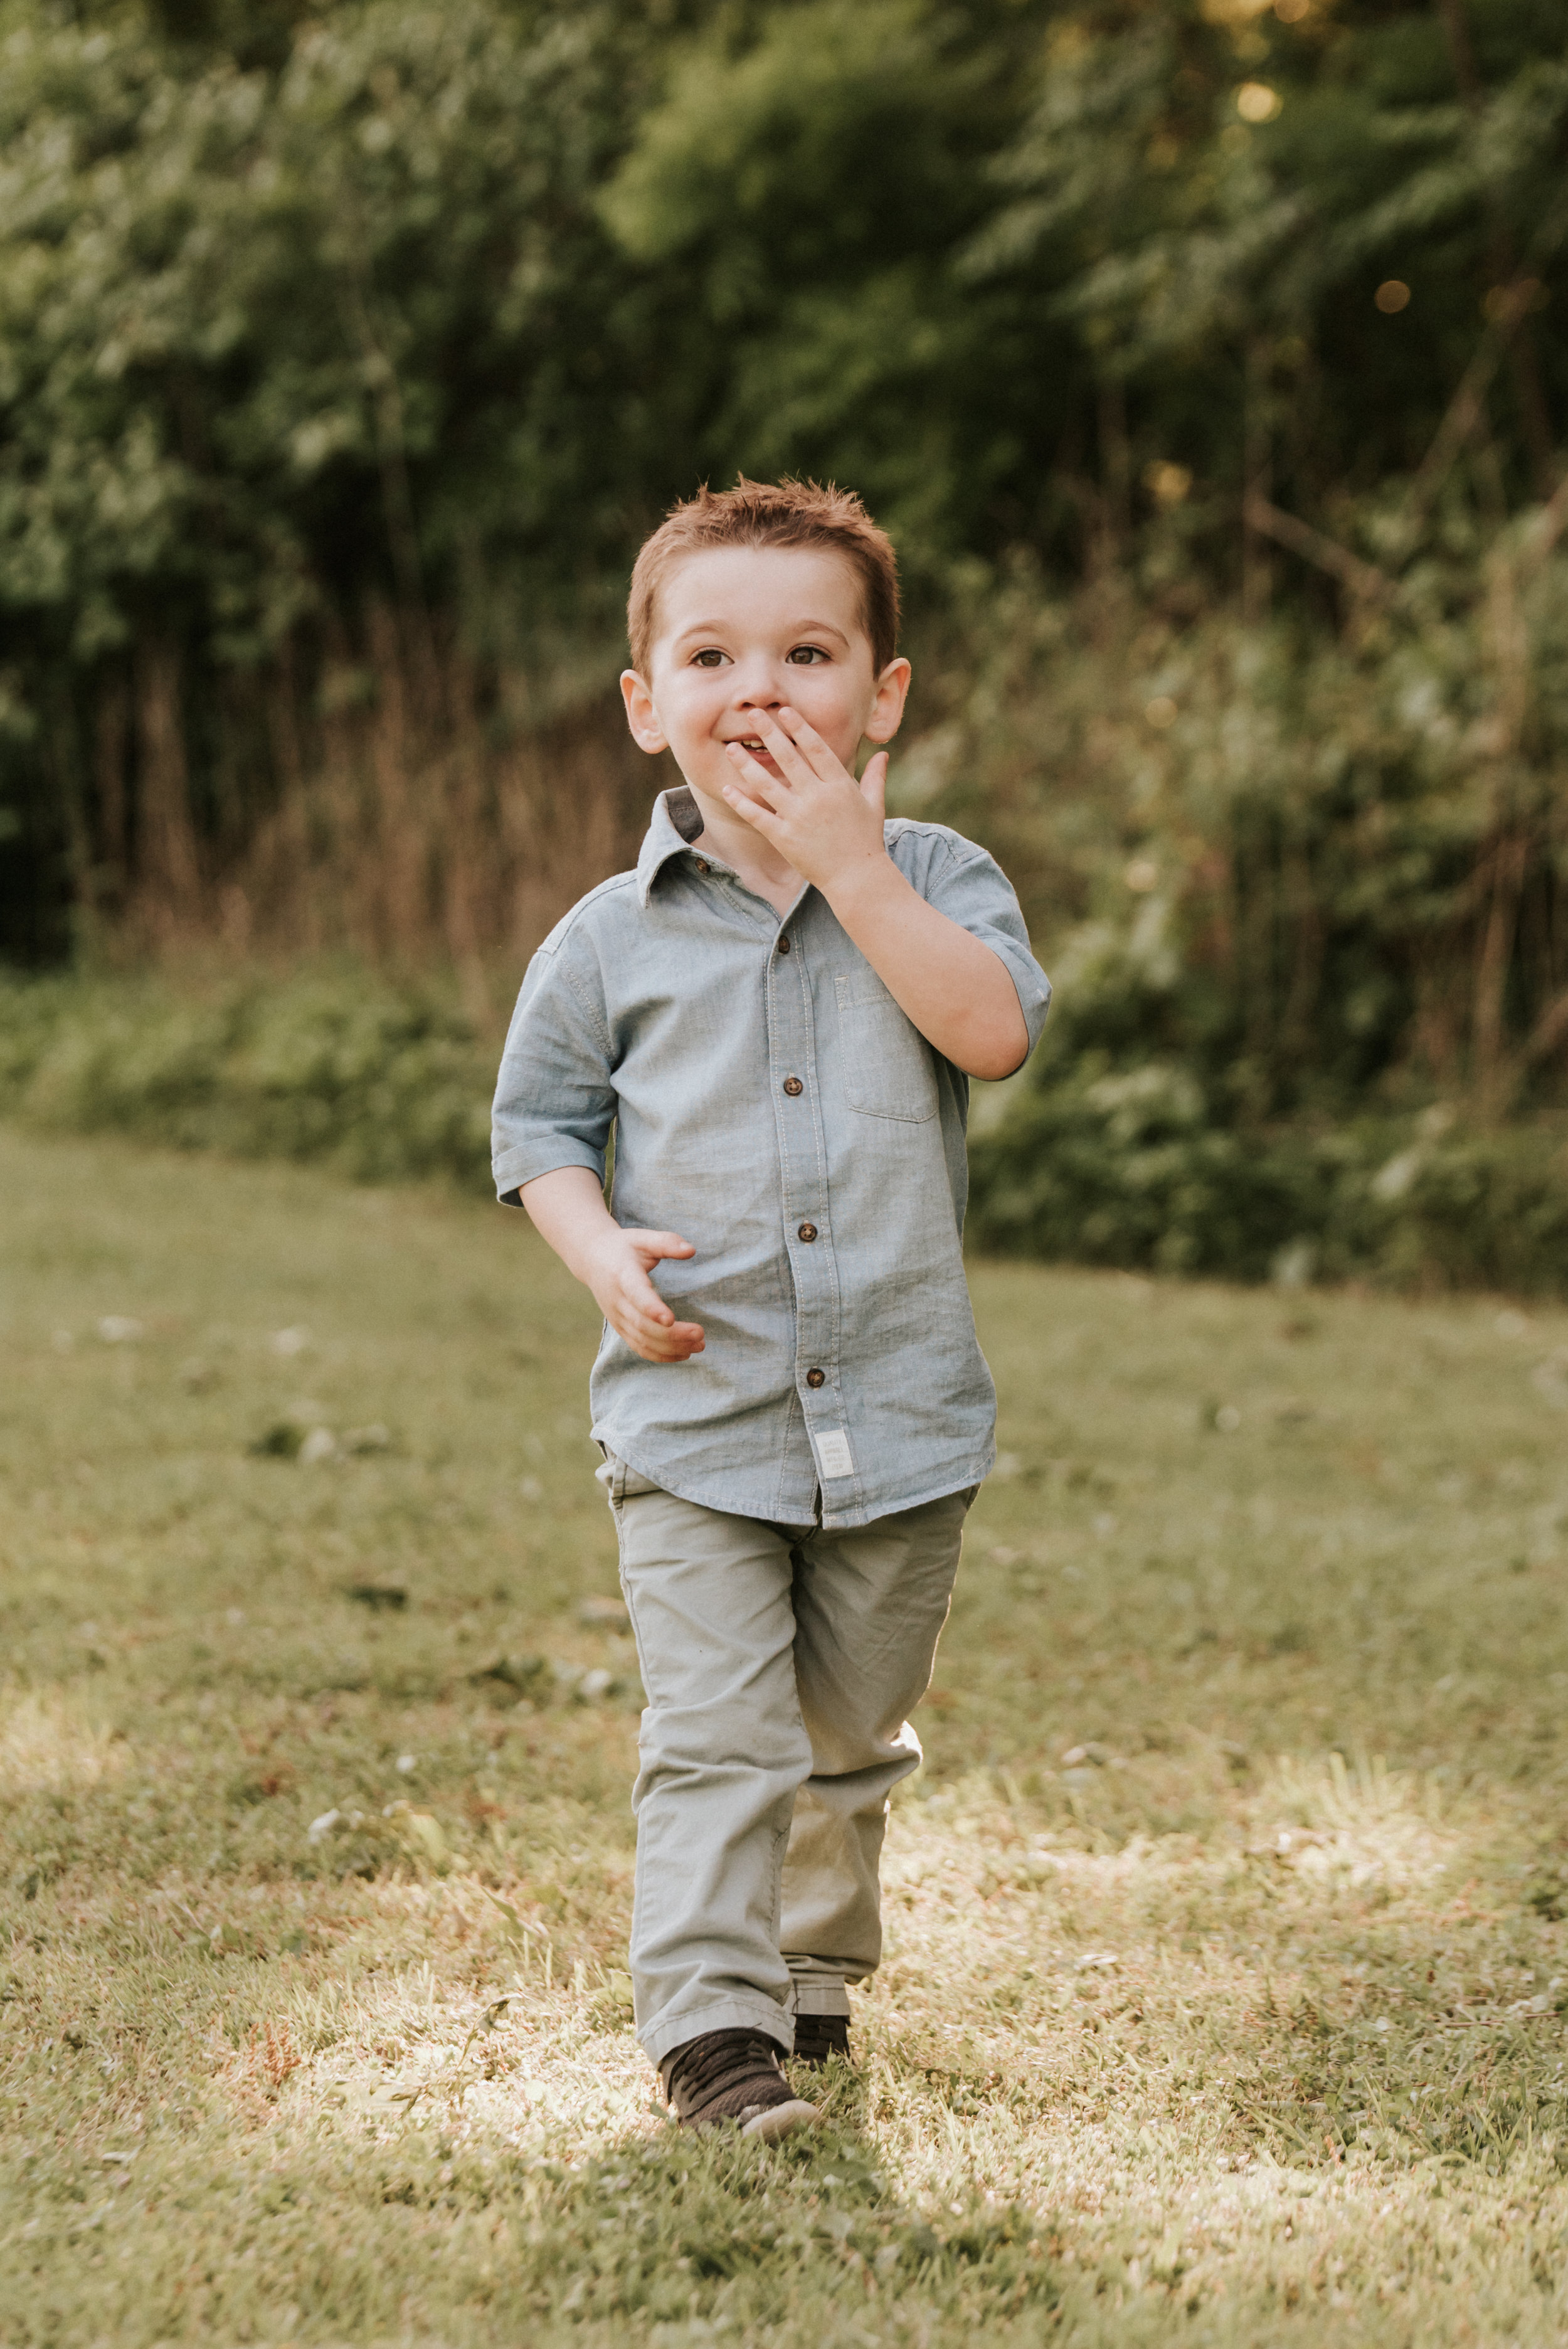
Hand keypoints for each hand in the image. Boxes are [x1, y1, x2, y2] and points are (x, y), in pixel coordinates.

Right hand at [584, 1226, 704, 1362]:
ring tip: (699, 1346)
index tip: (670, 1319)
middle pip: (643, 1325)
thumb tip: (691, 1250)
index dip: (651, 1308)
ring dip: (671, 1348)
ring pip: (642, 1341)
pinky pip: (639, 1347)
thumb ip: (667, 1242)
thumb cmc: (624, 1247)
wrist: (591, 1258)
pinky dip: (660, 1355)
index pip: (636, 1294)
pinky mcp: (620, 1328)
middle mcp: (617, 1301)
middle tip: (700, 1334)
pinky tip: (683, 1353)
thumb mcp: (643, 1237)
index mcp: (623, 1275)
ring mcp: (617, 1317)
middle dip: (673, 1334)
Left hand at [719, 707, 889, 897]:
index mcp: (839, 786)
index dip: (799, 728)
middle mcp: (817, 797)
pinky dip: (741, 802)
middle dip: (769, 733)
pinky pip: (758, 816)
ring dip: (747, 764)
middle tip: (752, 714)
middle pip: (788, 758)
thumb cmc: (866, 841)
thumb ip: (874, 777)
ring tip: (731, 748)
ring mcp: (799, 817)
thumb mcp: (874, 806)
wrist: (858, 878)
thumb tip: (883, 754)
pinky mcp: (784, 838)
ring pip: (767, 784)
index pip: (816, 748)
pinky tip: (727, 788)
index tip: (784, 711)